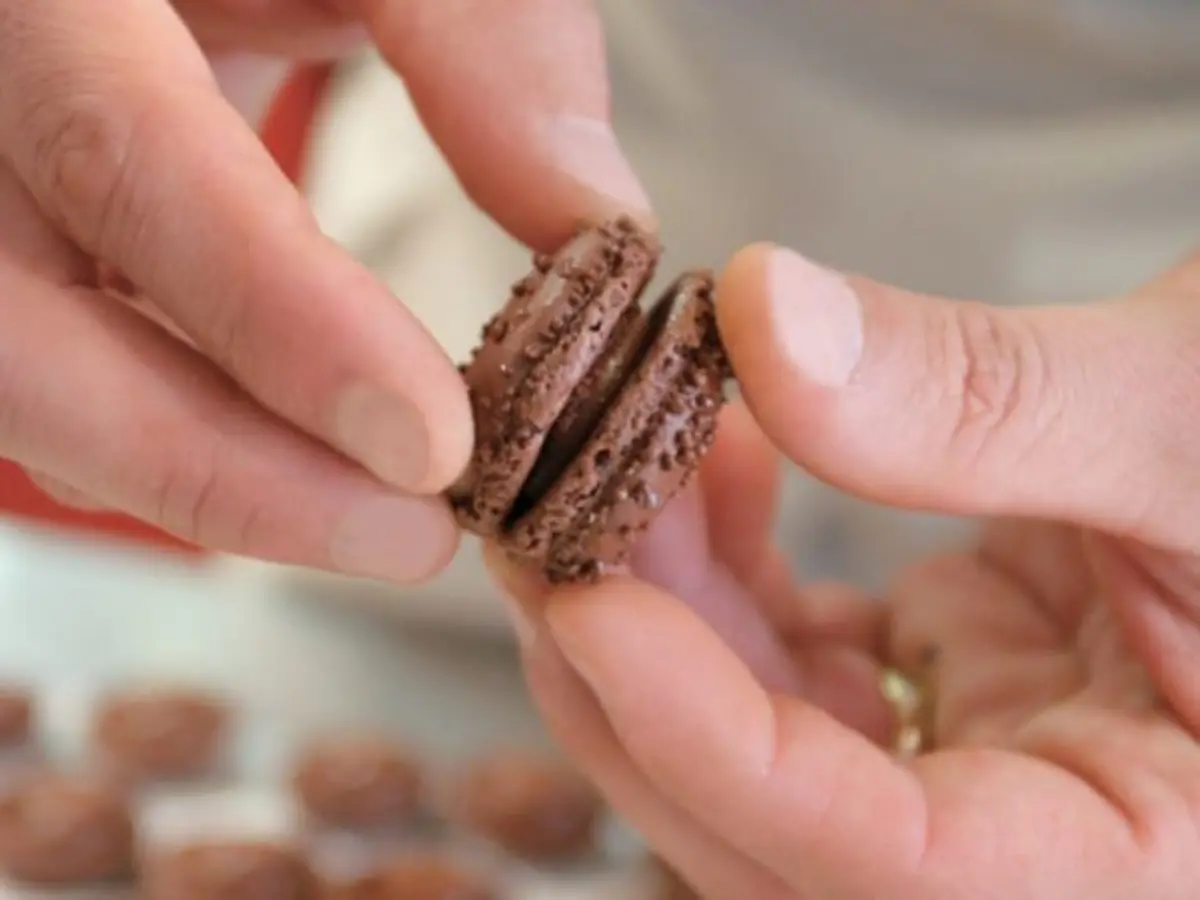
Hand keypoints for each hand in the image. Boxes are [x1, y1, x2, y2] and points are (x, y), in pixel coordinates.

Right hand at [0, 0, 647, 580]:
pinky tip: (307, 470)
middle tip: (415, 539)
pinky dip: (192, 447)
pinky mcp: (13, 264)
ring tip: (390, 524)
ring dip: (218, 483)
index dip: (274, 316)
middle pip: (29, 342)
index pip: (121, 155)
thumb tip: (597, 230)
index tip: (432, 444)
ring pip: (40, 393)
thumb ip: (487, 48)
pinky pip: (65, 389)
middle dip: (229, 471)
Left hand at [493, 244, 1199, 898]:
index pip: (893, 866)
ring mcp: (982, 759)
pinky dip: (721, 567)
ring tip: (617, 447)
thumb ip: (988, 397)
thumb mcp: (1193, 417)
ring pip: (760, 736)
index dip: (721, 750)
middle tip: (547, 518)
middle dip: (640, 680)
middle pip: (779, 826)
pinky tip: (710, 450)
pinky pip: (789, 658)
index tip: (591, 610)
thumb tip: (764, 318)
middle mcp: (1041, 833)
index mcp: (1146, 855)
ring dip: (664, 604)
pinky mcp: (944, 682)